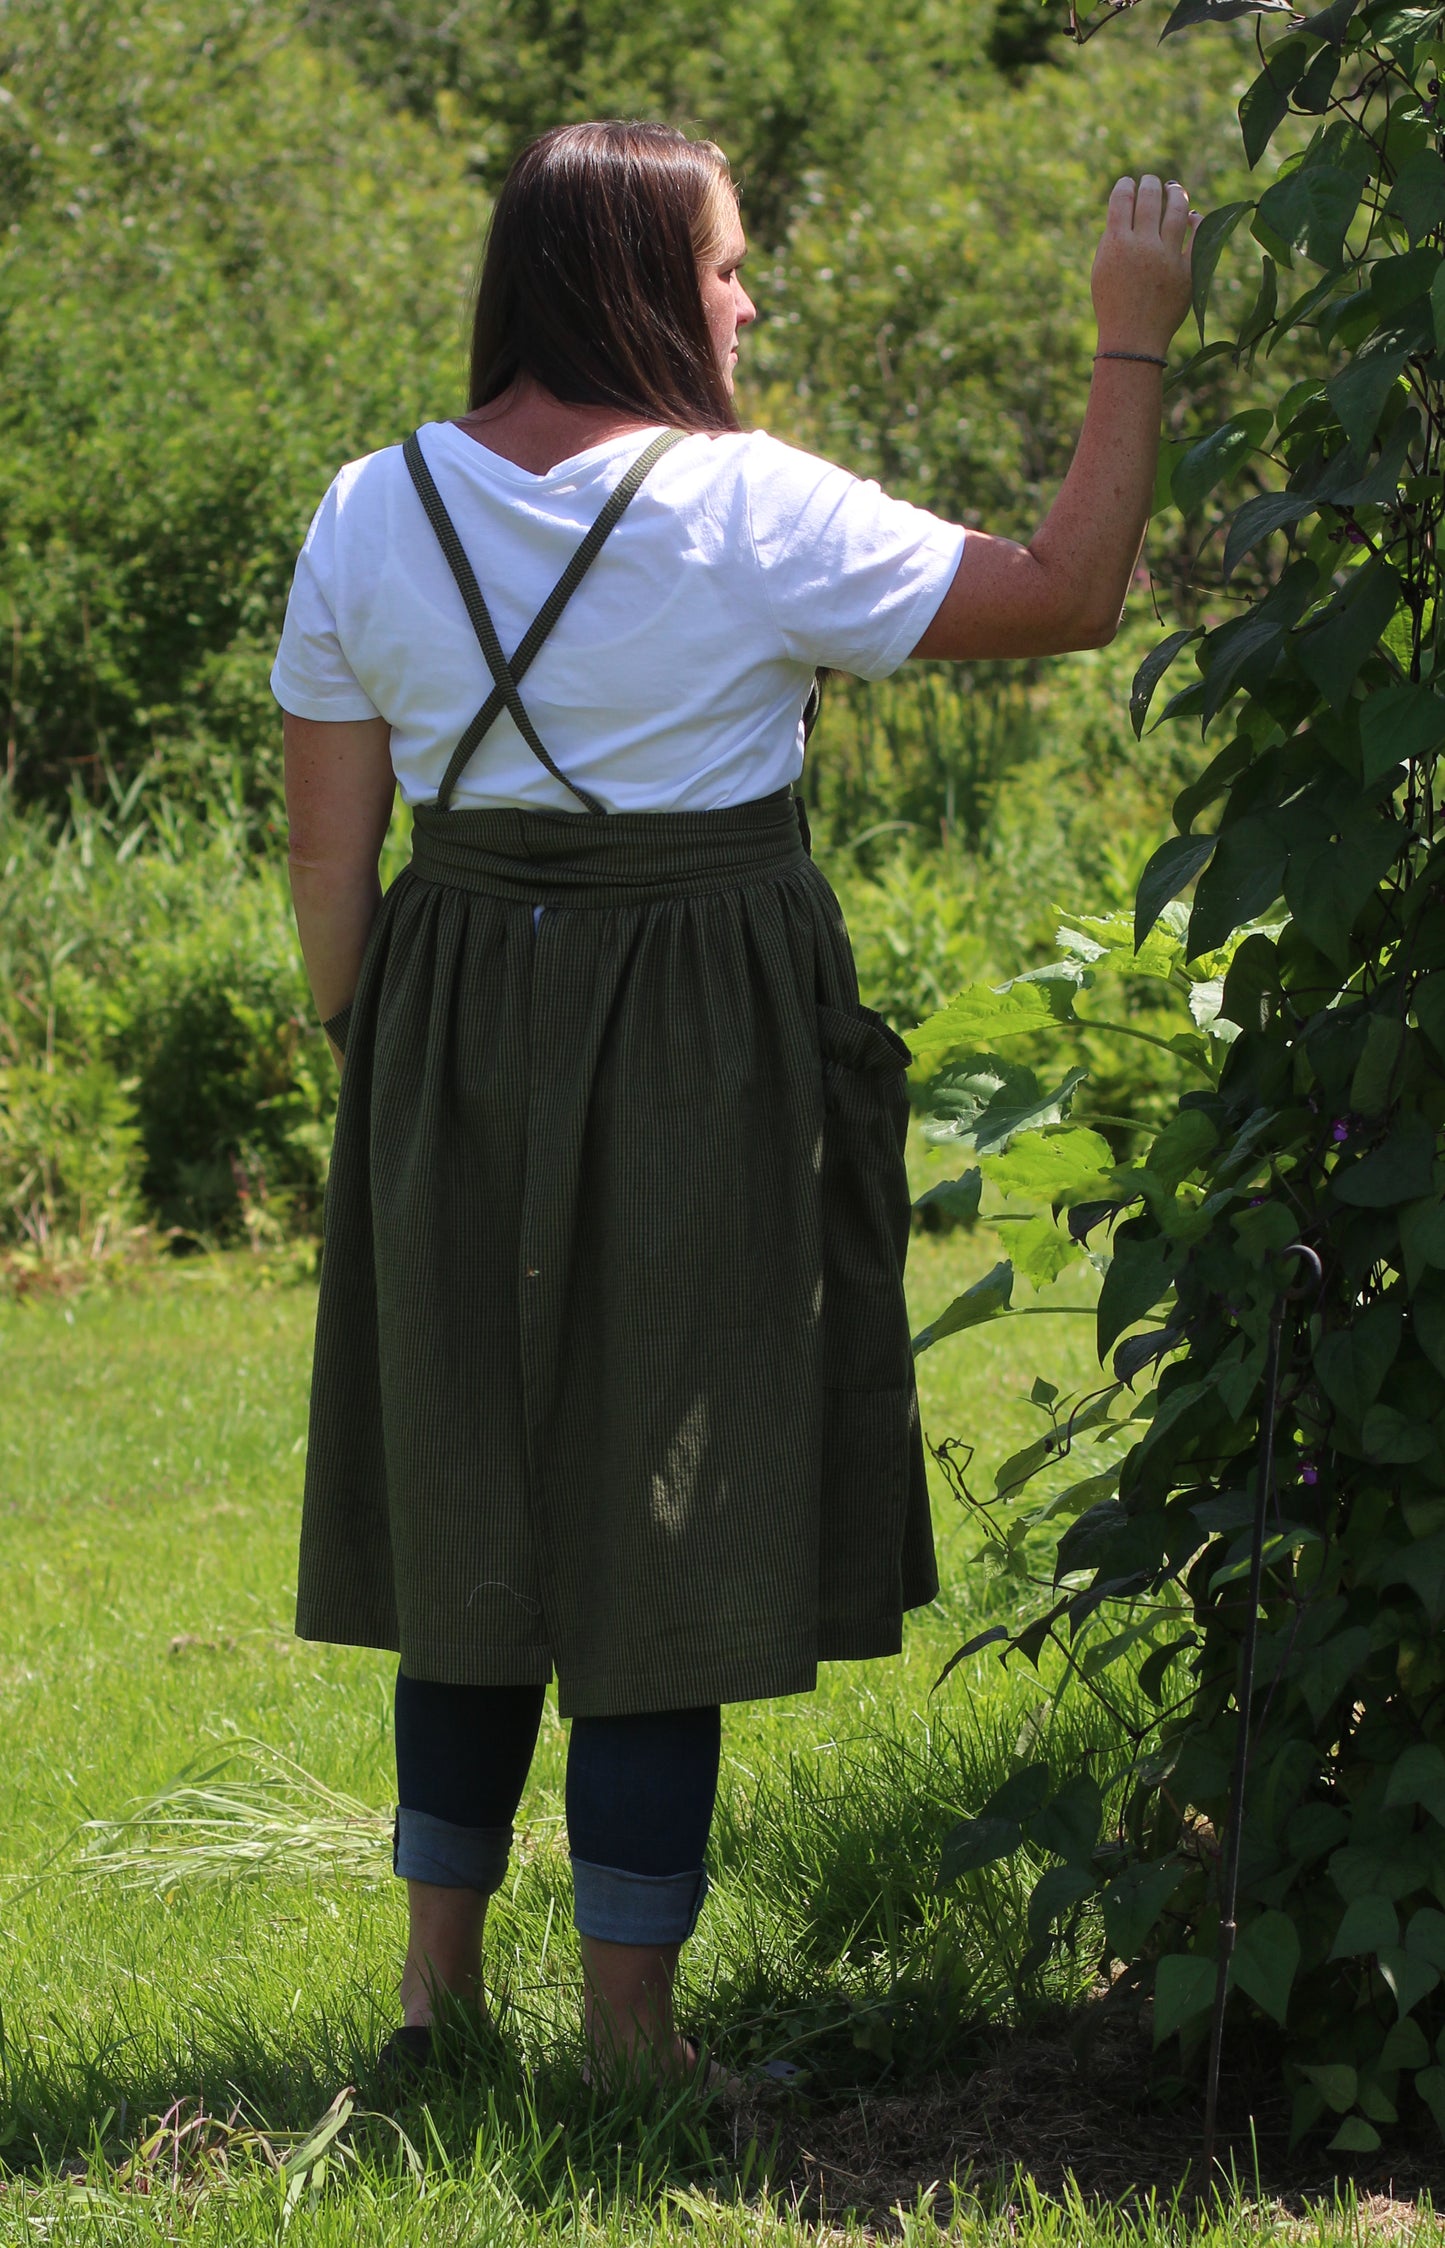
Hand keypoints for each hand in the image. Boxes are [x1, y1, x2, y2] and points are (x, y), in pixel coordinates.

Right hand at [1090, 175, 1198, 359]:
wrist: (1132, 340)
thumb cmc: (1112, 305)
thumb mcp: (1101, 270)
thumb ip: (1113, 239)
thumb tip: (1131, 209)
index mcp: (1116, 244)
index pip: (1122, 198)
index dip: (1125, 185)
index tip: (1128, 184)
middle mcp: (1142, 245)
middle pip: (1150, 197)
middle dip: (1151, 183)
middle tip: (1152, 181)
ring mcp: (1167, 257)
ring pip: (1177, 210)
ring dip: (1175, 193)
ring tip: (1174, 189)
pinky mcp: (1187, 271)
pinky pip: (1198, 236)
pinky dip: (1196, 222)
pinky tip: (1192, 217)